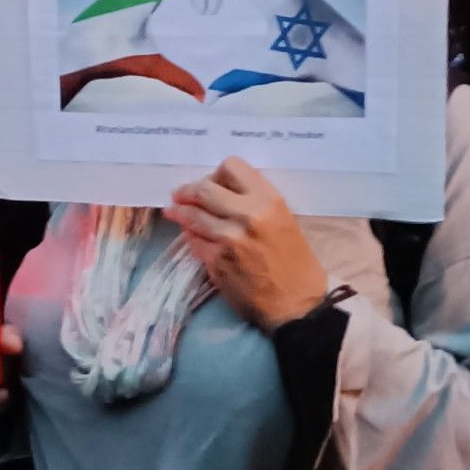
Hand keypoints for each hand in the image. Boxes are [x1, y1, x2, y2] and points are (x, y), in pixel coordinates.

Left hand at [165, 158, 328, 332]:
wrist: (296, 303)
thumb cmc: (295, 263)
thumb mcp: (283, 220)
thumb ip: (254, 203)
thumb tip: (221, 193)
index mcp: (268, 200)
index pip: (231, 167)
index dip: (216, 174)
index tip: (212, 184)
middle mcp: (248, 214)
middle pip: (204, 189)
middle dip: (187, 191)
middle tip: (180, 195)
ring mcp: (229, 238)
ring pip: (191, 214)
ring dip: (179, 212)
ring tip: (174, 211)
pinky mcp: (216, 260)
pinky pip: (193, 240)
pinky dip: (189, 235)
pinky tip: (190, 235)